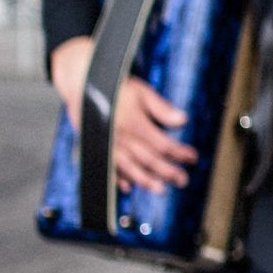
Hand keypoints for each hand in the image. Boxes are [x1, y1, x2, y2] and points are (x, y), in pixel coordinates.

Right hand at [50, 36, 197, 191]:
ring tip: (160, 189)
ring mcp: (107, 144)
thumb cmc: (114, 86)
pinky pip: (107, 167)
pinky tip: (128, 187)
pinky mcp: (96, 146)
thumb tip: (183, 120)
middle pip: (148, 160)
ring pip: (128, 167)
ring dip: (145, 180)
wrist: (80, 84)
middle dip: (167, 172)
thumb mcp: (142, 91)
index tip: (192, 158)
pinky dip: (117, 178)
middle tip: (182, 180)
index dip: (179, 153)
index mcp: (134, 123)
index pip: (162, 144)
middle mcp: (120, 137)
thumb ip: (161, 108)